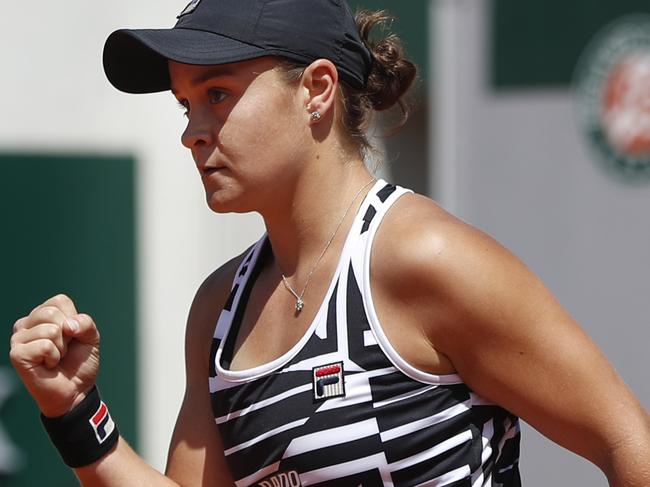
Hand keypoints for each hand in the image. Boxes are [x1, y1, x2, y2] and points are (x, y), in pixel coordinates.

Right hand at [9, 294, 99, 416]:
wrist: (75, 390)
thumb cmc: (79, 363)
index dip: (74, 320)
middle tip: (63, 349)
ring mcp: (19, 339)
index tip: (72, 337)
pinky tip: (48, 365)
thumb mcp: (91, 338)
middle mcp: (26, 323)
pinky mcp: (17, 354)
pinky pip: (45, 345)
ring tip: (55, 358)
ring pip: (50, 330)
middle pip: (52, 312)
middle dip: (67, 334)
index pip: (60, 301)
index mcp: (42, 315)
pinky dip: (54, 357)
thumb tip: (67, 325)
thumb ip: (85, 323)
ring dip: (61, 348)